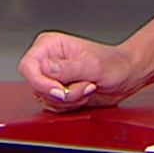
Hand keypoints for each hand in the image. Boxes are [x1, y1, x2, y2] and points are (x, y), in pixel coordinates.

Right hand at [18, 31, 140, 112]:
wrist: (125, 76)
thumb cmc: (113, 64)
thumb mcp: (92, 65)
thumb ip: (68, 68)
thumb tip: (45, 69)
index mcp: (50, 45)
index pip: (28, 66)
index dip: (40, 82)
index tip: (59, 90)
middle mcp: (47, 60)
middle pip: (37, 86)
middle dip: (63, 93)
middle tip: (86, 85)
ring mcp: (51, 77)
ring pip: (46, 99)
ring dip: (70, 100)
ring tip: (88, 87)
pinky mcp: (57, 91)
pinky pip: (54, 107)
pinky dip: (71, 106)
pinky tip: (85, 93)